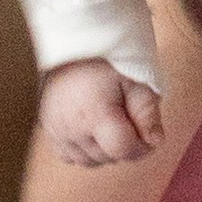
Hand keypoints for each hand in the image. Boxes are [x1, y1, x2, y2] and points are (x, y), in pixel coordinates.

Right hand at [38, 61, 163, 168]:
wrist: (70, 40)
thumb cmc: (105, 57)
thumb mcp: (135, 78)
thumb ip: (147, 111)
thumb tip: (154, 142)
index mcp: (94, 113)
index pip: (123, 150)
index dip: (142, 147)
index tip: (147, 133)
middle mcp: (70, 127)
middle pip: (108, 157)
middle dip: (125, 145)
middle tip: (128, 118)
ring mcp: (55, 130)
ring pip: (89, 161)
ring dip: (105, 150)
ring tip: (109, 123)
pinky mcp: (46, 129)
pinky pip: (69, 156)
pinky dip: (83, 150)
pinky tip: (91, 131)